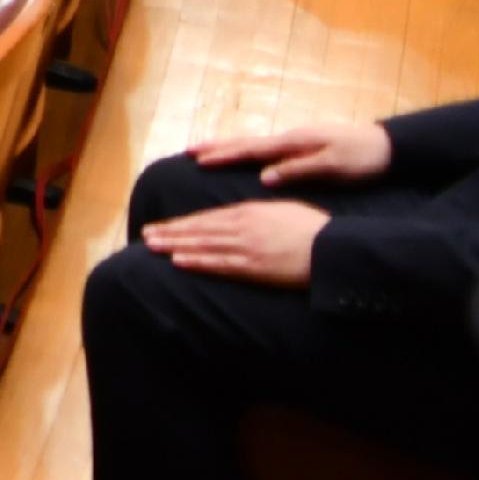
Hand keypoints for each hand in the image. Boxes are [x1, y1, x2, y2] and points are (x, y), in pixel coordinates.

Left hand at [139, 194, 332, 288]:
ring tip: (152, 246)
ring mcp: (246, 247)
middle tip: (145, 235)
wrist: (333, 249)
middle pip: (198, 230)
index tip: (163, 226)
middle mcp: (242, 227)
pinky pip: (220, 264)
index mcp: (249, 211)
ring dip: (175, 245)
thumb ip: (257, 214)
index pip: (207, 218)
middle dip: (170, 232)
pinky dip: (197, 261)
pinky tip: (178, 261)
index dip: (183, 223)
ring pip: (203, 245)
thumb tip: (241, 216)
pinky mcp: (255, 268)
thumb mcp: (281, 211)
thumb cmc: (313, 229)